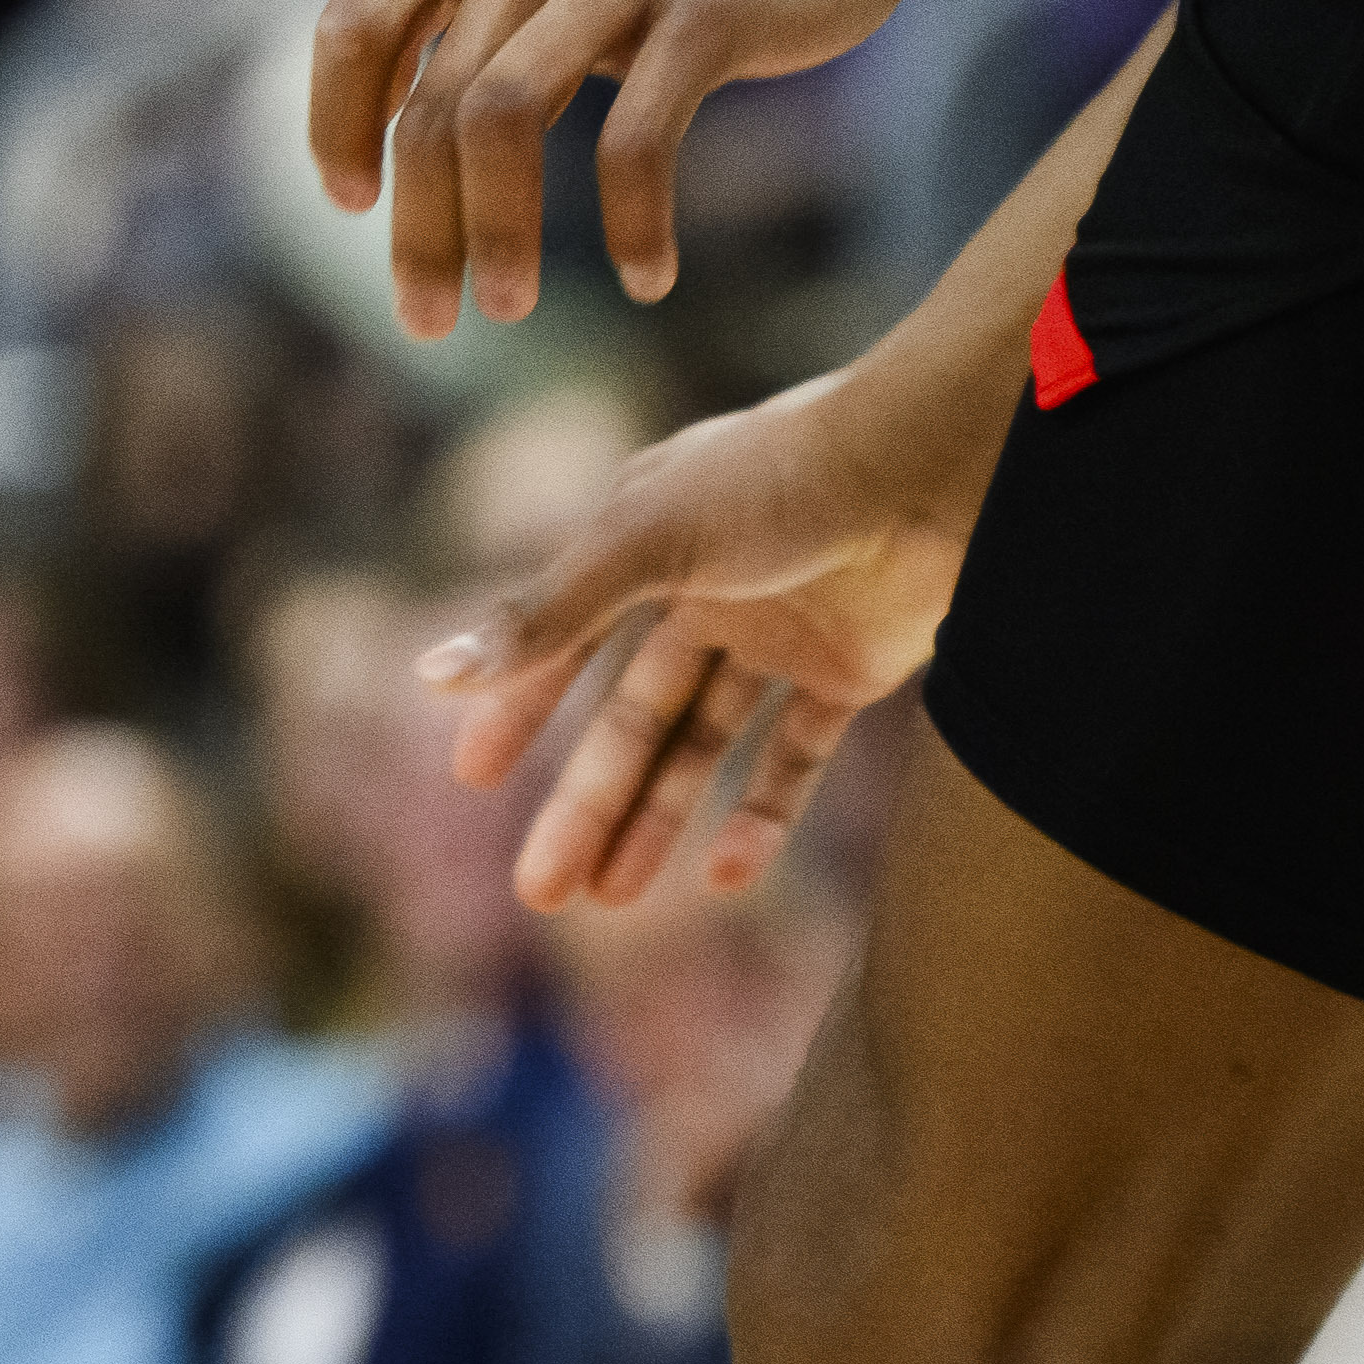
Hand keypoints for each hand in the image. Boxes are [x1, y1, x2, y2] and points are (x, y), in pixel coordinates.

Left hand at [307, 0, 921, 336]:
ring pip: (504, 119)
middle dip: (420, 225)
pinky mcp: (707, 8)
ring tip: (508, 305)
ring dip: (497, 230)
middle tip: (426, 319)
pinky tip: (646, 277)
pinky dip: (632, 222)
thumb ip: (458, 4)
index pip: (355, 25)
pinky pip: (637, 138)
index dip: (336, 124)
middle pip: (433, 101)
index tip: (352, 202)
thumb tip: (378, 139)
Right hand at [431, 373, 984, 913]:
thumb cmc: (777, 481)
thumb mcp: (641, 545)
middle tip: (541, 893)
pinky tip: (723, 875)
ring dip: (658, 822)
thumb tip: (430, 675)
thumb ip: (545, 616)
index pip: (565, 645)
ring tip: (612, 899)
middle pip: (632, 719)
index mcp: (641, 549)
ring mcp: (778, 636)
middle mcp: (704, 596)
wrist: (933, 465)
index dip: (518, 712)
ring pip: (703, 749)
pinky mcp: (852, 670)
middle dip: (586, 805)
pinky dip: (763, 817)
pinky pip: (797, 758)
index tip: (474, 779)